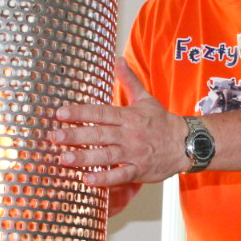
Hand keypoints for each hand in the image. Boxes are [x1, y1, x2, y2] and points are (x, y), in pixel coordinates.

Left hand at [52, 57, 187, 186]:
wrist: (187, 143)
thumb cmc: (162, 122)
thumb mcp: (146, 99)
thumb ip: (129, 80)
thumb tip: (118, 59)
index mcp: (128, 116)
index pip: (100, 113)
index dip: (80, 113)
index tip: (60, 113)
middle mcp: (129, 134)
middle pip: (99, 134)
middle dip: (75, 135)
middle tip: (54, 136)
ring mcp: (134, 153)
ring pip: (106, 155)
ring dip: (84, 158)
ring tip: (64, 159)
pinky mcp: (139, 171)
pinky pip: (121, 175)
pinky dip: (105, 179)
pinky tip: (88, 180)